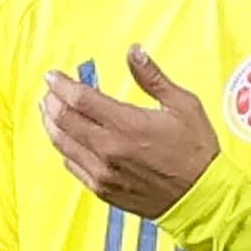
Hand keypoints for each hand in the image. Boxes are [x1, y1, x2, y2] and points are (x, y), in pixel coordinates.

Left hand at [39, 45, 221, 218]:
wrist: (201, 197)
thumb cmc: (195, 152)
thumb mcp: (182, 105)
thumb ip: (153, 78)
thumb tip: (134, 52)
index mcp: (126, 124)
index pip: (79, 99)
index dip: (61, 85)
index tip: (54, 76)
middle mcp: (109, 149)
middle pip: (63, 120)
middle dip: (52, 101)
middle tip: (51, 91)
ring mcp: (102, 172)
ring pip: (62, 143)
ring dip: (51, 123)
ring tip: (49, 110)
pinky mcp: (102, 189)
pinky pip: (72, 165)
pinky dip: (64, 148)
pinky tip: (66, 139)